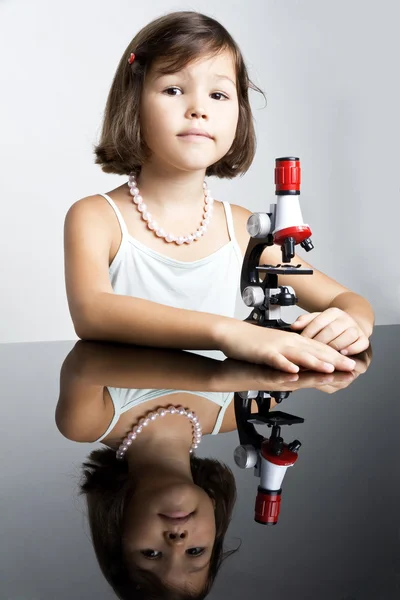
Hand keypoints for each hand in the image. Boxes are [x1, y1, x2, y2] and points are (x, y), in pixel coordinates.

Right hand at [216, 319, 357, 373]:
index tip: (352, 365)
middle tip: (352, 367)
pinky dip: (285, 365)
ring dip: (315, 361)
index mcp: (293, 340)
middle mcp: (289, 341)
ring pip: (299, 354)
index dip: (337, 357)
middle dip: (335, 360)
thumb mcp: (278, 346)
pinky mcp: (263, 352)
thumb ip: (292, 352)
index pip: (319, 349)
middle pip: (315, 351)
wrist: (231, 333)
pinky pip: (276, 359)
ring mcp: (276, 346)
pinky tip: (293, 371)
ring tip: (330, 369)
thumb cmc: (253, 342)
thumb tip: (305, 361)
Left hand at [290, 308, 369, 355]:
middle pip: (331, 330)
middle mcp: (345, 319)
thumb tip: (293, 326)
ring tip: (326, 354)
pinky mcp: (364, 338)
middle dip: (320, 342)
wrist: (354, 323)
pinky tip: (343, 353)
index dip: (308, 333)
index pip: (318, 322)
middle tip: (310, 352)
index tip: (301, 342)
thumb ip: (305, 321)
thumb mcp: (318, 319)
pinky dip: (352, 349)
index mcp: (332, 312)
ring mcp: (356, 328)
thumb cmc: (331, 325)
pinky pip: (360, 344)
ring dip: (335, 345)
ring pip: (347, 336)